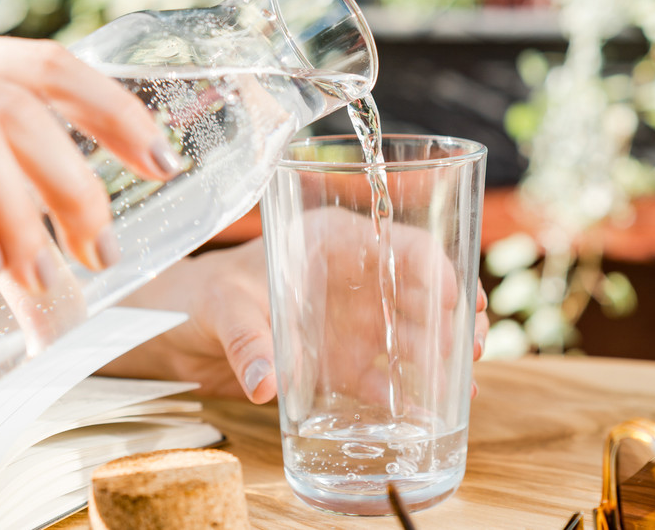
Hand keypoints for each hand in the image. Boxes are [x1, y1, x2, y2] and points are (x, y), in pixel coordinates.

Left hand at [101, 225, 490, 403]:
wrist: (180, 328)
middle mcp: (354, 278)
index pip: (399, 242)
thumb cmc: (201, 295)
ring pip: (415, 333)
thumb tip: (262, 382)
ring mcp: (354, 321)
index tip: (455, 299)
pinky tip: (430, 413)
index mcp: (332, 241)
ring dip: (444, 357)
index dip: (435, 267)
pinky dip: (409, 394)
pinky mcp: (344, 361)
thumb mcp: (223, 307)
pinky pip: (387, 376)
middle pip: (423, 289)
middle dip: (456, 317)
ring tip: (465, 386)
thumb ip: (245, 340)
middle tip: (473, 348)